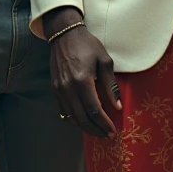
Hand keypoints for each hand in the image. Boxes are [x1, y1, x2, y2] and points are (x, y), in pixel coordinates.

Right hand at [45, 6, 120, 138]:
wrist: (64, 35)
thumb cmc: (88, 45)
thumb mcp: (104, 61)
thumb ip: (110, 85)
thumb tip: (117, 106)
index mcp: (82, 81)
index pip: (94, 110)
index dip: (104, 123)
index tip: (113, 131)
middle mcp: (68, 89)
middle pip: (82, 118)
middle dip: (96, 130)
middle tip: (107, 136)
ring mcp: (59, 90)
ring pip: (72, 118)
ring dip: (85, 128)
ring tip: (98, 132)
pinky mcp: (54, 90)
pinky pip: (64, 112)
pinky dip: (74, 120)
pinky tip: (84, 122)